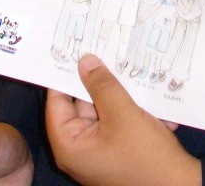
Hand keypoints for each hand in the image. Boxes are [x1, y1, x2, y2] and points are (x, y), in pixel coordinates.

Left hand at [45, 54, 200, 185]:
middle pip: (82, 104)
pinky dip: (130, 108)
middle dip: (97, 81)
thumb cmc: (145, 155)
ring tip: (130, 69)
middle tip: (106, 50)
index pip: (57, 102)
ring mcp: (99, 150)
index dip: (64, 75)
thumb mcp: (123, 114)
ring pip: (104, 109)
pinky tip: (147, 95)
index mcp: (70, 145)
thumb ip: (102, 85)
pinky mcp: (117, 150)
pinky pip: (118, 120)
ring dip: (119, 93)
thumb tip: (84, 61)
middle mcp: (80, 149)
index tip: (72, 49)